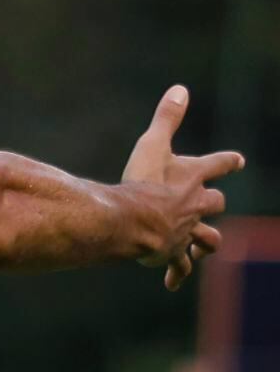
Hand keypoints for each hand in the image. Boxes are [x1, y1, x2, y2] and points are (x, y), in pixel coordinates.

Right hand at [121, 85, 243, 291]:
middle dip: (212, 202)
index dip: (227, 162)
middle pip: (215, 203)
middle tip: (211, 202)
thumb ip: (167, 118)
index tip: (237, 161)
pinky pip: (180, 266)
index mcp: (193, 178)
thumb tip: (181, 88)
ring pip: (208, 239)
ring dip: (206, 241)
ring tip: (203, 245)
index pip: (218, 165)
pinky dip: (177, 273)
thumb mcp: (153, 144)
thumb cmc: (142, 181)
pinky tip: (172, 282)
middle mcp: (195, 205)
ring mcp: (187, 231)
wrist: (133, 221)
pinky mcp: (174, 252)